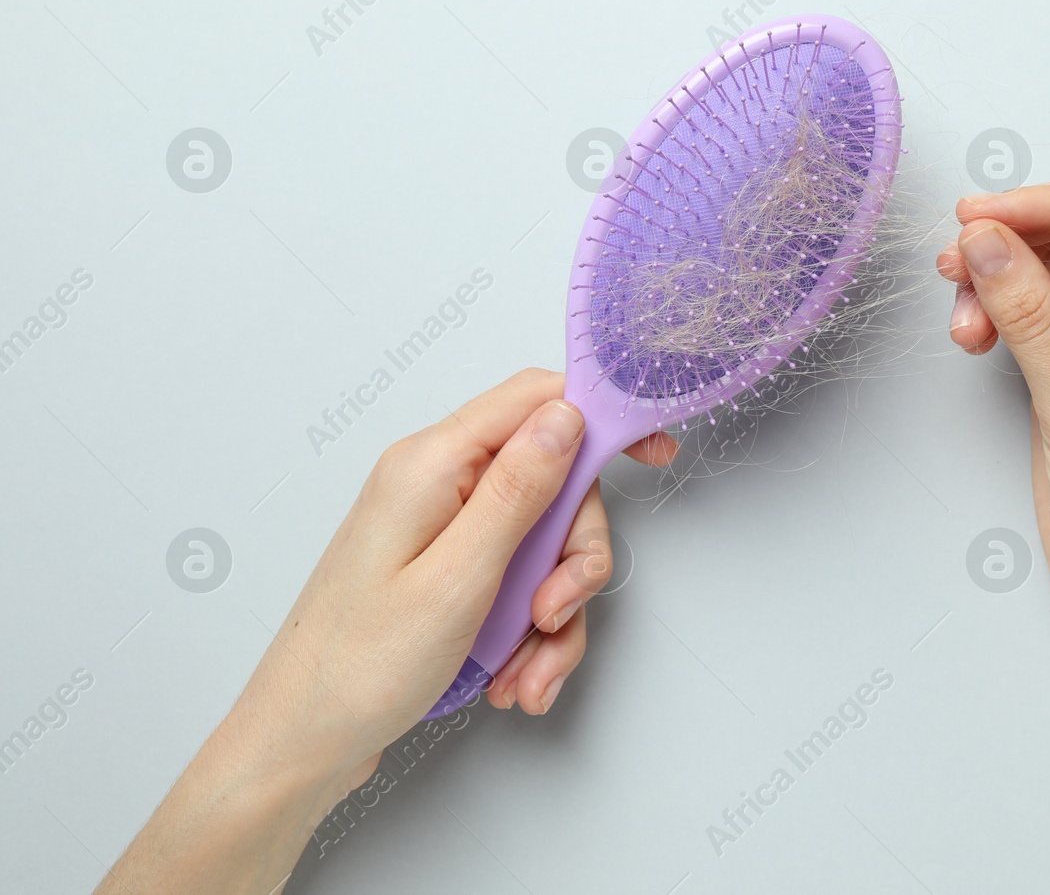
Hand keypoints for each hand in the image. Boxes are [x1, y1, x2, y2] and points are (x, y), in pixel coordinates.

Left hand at [95, 368, 675, 894]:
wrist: (300, 745)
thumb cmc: (357, 669)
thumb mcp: (457, 579)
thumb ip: (518, 490)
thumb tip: (567, 415)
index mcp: (430, 465)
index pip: (536, 399)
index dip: (602, 417)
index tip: (654, 452)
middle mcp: (435, 485)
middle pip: (553, 484)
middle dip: (574, 555)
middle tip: (555, 612)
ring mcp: (441, 529)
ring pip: (543, 542)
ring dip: (553, 612)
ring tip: (526, 670)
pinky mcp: (446, 570)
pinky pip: (517, 582)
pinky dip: (529, 634)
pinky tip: (513, 678)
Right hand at [938, 172, 1049, 642]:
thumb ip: (1028, 314)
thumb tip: (986, 240)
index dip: (1046, 205)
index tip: (978, 214)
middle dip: (1019, 236)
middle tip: (958, 254)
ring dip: (1000, 278)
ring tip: (962, 317)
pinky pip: (1039, 309)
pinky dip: (1000, 310)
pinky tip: (974, 334)